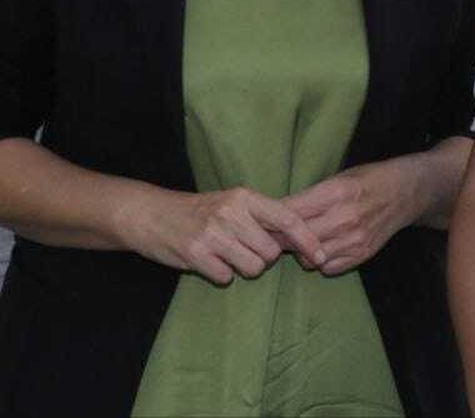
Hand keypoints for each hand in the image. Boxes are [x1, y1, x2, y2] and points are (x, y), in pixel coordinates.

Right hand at [115, 185, 327, 285]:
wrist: (152, 214)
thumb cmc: (200, 211)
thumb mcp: (232, 203)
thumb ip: (262, 217)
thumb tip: (300, 238)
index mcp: (245, 197)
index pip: (288, 219)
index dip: (308, 240)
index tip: (321, 257)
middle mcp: (231, 212)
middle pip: (271, 252)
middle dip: (262, 257)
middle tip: (243, 248)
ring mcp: (213, 233)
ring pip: (252, 268)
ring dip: (243, 268)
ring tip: (226, 255)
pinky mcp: (196, 254)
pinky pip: (226, 278)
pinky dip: (220, 275)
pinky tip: (209, 261)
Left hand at [283, 158, 423, 274]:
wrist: (405, 193)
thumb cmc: (368, 180)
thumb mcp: (339, 177)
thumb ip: (312, 196)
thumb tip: (278, 212)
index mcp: (336, 193)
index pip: (291, 212)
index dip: (272, 218)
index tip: (263, 219)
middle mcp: (345, 218)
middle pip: (296, 238)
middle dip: (281, 237)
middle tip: (273, 235)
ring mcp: (354, 240)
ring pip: (309, 257)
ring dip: (299, 252)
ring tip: (297, 242)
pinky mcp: (362, 255)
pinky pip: (327, 268)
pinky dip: (319, 262)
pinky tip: (321, 248)